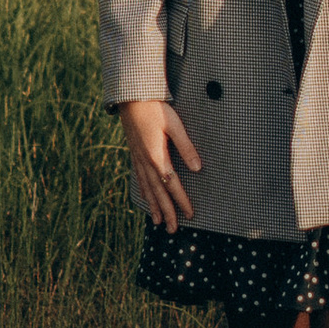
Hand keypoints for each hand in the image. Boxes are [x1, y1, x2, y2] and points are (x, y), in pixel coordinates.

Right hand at [120, 97, 202, 227]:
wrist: (130, 97)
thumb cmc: (155, 109)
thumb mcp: (174, 125)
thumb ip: (186, 147)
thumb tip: (198, 168)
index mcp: (156, 156)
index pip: (172, 185)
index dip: (181, 201)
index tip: (190, 214)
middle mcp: (145, 162)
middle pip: (158, 193)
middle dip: (166, 212)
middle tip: (172, 230)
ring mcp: (138, 160)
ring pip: (147, 189)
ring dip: (153, 207)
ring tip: (157, 223)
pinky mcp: (134, 155)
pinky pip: (139, 180)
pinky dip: (144, 193)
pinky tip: (146, 199)